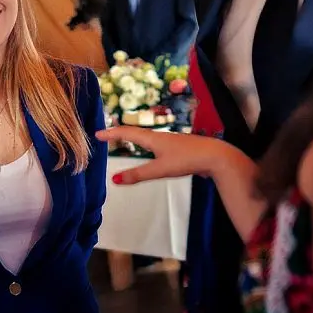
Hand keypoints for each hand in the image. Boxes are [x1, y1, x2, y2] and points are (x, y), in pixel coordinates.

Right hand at [95, 126, 231, 184]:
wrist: (215, 156)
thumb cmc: (187, 160)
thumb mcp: (160, 169)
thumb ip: (138, 174)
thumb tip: (114, 179)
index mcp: (153, 138)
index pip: (127, 133)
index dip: (111, 133)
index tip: (97, 134)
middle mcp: (159, 137)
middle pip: (135, 133)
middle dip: (119, 134)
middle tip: (105, 136)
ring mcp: (170, 142)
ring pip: (146, 138)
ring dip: (132, 138)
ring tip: (123, 140)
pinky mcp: (178, 148)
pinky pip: (155, 144)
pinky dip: (145, 145)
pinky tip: (150, 151)